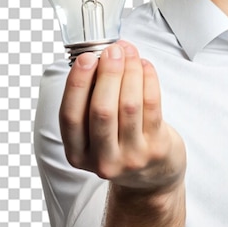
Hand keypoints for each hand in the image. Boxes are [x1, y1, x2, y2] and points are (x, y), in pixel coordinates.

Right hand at [59, 41, 185, 192]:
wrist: (152, 176)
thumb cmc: (120, 143)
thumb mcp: (95, 132)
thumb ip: (91, 100)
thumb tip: (98, 57)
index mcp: (78, 154)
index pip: (70, 116)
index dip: (77, 84)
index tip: (86, 58)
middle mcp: (103, 160)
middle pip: (102, 110)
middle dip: (108, 74)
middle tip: (113, 50)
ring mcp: (132, 157)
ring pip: (129, 105)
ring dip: (130, 72)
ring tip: (130, 53)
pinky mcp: (157, 148)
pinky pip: (152, 106)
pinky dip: (148, 80)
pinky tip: (145, 66)